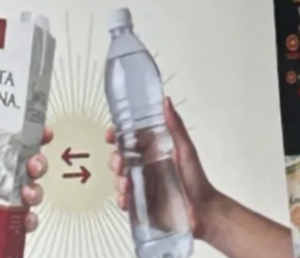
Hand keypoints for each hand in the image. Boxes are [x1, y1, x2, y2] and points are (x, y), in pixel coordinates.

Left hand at [0, 92, 52, 232]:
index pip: (19, 142)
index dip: (35, 134)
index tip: (43, 131)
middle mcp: (1, 177)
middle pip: (32, 166)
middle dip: (39, 163)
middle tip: (33, 165)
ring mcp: (4, 201)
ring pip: (33, 193)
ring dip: (36, 191)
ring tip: (27, 194)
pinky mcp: (3, 223)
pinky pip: (24, 222)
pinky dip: (29, 220)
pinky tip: (24, 219)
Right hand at [106, 97, 217, 238]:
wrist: (204, 212)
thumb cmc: (197, 181)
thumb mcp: (186, 150)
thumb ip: (175, 126)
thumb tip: (166, 102)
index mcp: (152, 152)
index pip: (127, 140)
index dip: (115, 136)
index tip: (111, 135)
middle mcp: (144, 168)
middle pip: (118, 159)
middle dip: (114, 160)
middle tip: (121, 163)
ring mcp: (141, 185)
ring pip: (118, 178)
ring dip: (118, 180)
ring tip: (126, 183)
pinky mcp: (140, 203)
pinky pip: (124, 200)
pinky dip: (122, 199)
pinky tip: (128, 198)